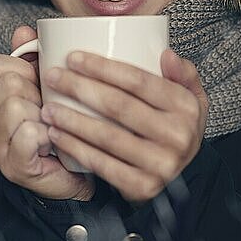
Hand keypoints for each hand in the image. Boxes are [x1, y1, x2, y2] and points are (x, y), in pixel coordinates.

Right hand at [0, 25, 95, 200]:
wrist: (74, 169)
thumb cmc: (58, 123)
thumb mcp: (44, 83)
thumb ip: (31, 55)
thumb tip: (23, 31)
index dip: (26, 70)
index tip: (39, 86)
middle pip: (8, 84)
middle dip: (38, 93)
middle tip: (49, 110)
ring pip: (16, 107)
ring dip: (45, 114)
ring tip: (52, 126)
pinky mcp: (12, 166)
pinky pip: (29, 133)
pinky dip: (49, 134)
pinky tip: (54, 142)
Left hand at [40, 49, 207, 203]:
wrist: (185, 175)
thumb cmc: (178, 127)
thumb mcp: (192, 97)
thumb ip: (183, 72)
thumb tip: (166, 54)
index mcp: (186, 107)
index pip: (138, 81)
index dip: (103, 68)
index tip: (74, 58)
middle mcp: (176, 136)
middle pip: (118, 106)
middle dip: (79, 88)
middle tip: (52, 77)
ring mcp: (160, 164)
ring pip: (106, 136)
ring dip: (71, 120)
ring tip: (48, 107)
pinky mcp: (142, 186)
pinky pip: (101, 164)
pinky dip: (75, 148)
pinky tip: (57, 135)